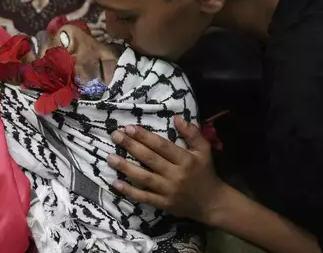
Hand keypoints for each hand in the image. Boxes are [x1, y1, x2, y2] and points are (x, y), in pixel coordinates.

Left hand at [108, 116, 224, 223]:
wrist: (211, 202)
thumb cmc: (205, 172)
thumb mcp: (204, 150)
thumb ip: (192, 133)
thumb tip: (177, 118)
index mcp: (186, 160)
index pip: (162, 146)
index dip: (145, 136)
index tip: (129, 128)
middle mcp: (176, 175)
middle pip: (149, 159)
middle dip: (131, 146)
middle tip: (115, 136)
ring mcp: (168, 191)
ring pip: (144, 177)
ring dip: (125, 167)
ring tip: (110, 157)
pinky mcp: (163, 204)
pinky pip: (144, 197)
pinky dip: (129, 191)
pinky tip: (116, 182)